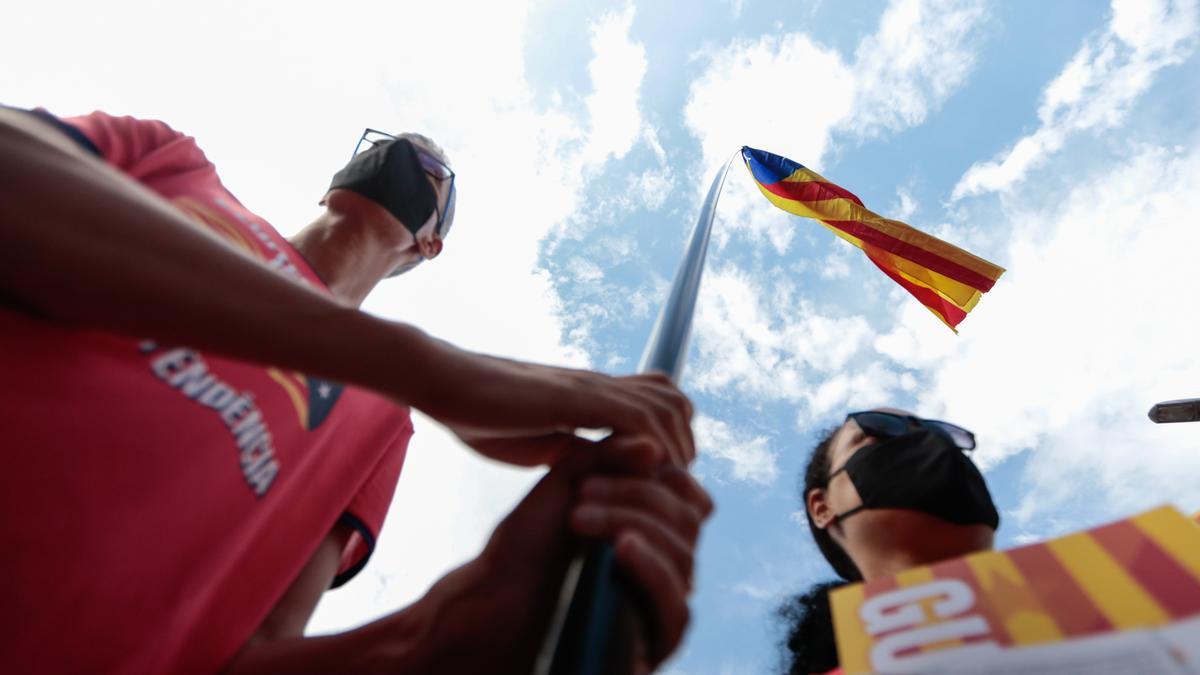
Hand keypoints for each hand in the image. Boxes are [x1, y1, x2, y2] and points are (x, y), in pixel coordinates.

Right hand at [415, 345, 694, 467]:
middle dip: (682, 443)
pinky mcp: (575, 397)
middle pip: (673, 398)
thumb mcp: (538, 441)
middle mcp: (599, 385)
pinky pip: (636, 419)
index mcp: (591, 393)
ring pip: (665, 407)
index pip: (656, 399)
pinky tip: (639, 479)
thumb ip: (573, 449)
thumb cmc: (481, 413)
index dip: (670, 437)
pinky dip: (650, 447)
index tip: (660, 478)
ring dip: (673, 448)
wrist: (444, 383)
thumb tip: (601, 470)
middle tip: (667, 485)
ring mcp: (589, 388)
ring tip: (660, 487)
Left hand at [417, 434, 713, 672]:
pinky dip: (651, 570)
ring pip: (683, 558)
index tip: (609, 463)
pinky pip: (677, 608)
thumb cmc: (528, 546)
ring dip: (634, 524)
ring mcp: (665, 603)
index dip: (658, 471)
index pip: (686, 493)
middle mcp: (669, 564)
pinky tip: (622, 548)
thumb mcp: (567, 487)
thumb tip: (655, 446)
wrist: (493, 601)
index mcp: (657, 526)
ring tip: (580, 518)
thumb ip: (608, 458)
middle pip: (688, 520)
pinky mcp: (657, 642)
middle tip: (583, 491)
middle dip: (637, 496)